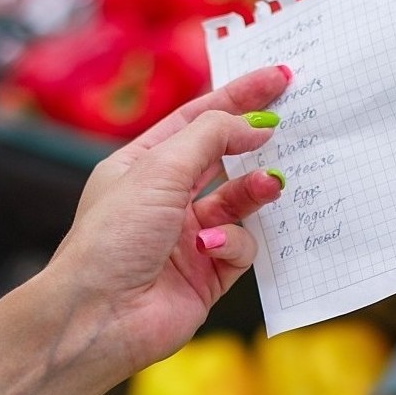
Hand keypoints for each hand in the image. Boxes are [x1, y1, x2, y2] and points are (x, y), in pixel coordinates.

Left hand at [43, 66, 292, 377]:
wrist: (100, 316)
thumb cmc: (113, 238)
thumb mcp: (159, 169)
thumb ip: (211, 137)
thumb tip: (255, 127)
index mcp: (142, 165)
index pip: (197, 120)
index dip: (238, 97)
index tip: (279, 78)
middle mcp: (164, 199)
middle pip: (222, 157)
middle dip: (255, 143)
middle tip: (295, 123)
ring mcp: (188, 238)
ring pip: (239, 203)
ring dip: (255, 191)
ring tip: (271, 184)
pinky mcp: (207, 275)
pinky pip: (240, 247)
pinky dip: (234, 244)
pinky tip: (212, 248)